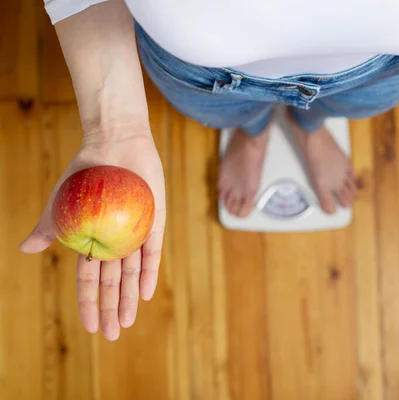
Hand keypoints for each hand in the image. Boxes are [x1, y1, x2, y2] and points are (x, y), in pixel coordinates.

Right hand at [20, 128, 165, 340]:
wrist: (115, 144)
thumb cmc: (85, 172)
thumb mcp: (62, 202)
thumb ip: (48, 227)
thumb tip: (23, 250)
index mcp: (93, 240)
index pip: (89, 279)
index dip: (89, 303)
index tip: (90, 328)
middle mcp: (116, 241)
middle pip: (112, 281)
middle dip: (110, 308)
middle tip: (112, 334)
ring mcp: (136, 233)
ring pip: (132, 272)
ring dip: (128, 297)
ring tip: (127, 321)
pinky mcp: (154, 222)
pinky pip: (152, 250)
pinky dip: (149, 271)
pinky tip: (145, 292)